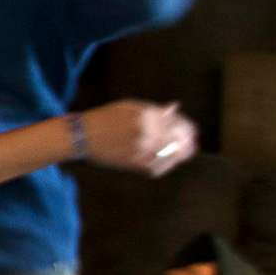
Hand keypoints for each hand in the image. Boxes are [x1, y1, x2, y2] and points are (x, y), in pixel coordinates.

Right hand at [79, 100, 197, 178]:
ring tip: (184, 155)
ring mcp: (142, 149)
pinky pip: (158, 168)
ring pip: (171, 156)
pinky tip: (167, 163)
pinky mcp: (135, 163)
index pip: (178, 123)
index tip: (192, 131)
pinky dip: (165, 166)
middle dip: (188, 143)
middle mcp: (148, 132)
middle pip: (179, 141)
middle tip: (192, 145)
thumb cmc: (105, 117)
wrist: (83, 135)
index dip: (188, 128)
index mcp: (148, 115)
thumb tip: (174, 108)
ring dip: (180, 156)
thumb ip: (153, 109)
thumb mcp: (129, 106)